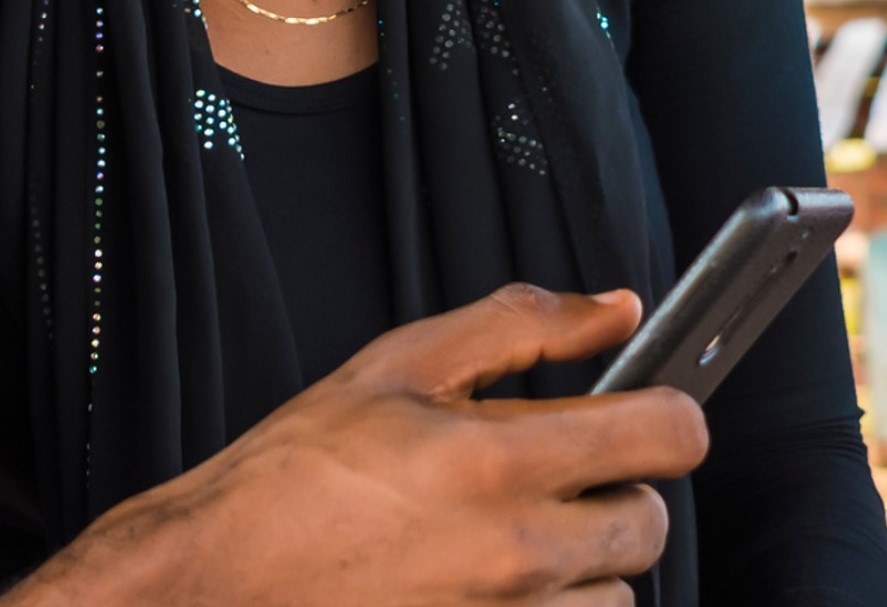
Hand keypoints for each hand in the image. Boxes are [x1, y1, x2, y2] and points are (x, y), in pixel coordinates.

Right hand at [0, 284, 707, 605]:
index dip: (668, 410)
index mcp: (500, 464)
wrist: (218, 581)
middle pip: (651, 523)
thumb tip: (616, 308)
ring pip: (616, 596)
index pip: (667, 435)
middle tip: (552, 472)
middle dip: (618, 490)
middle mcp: (519, 556)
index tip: (645, 408)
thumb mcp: (397, 365)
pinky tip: (488, 579)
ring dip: (583, 564)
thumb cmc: (294, 474)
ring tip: (508, 535)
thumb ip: (520, 324)